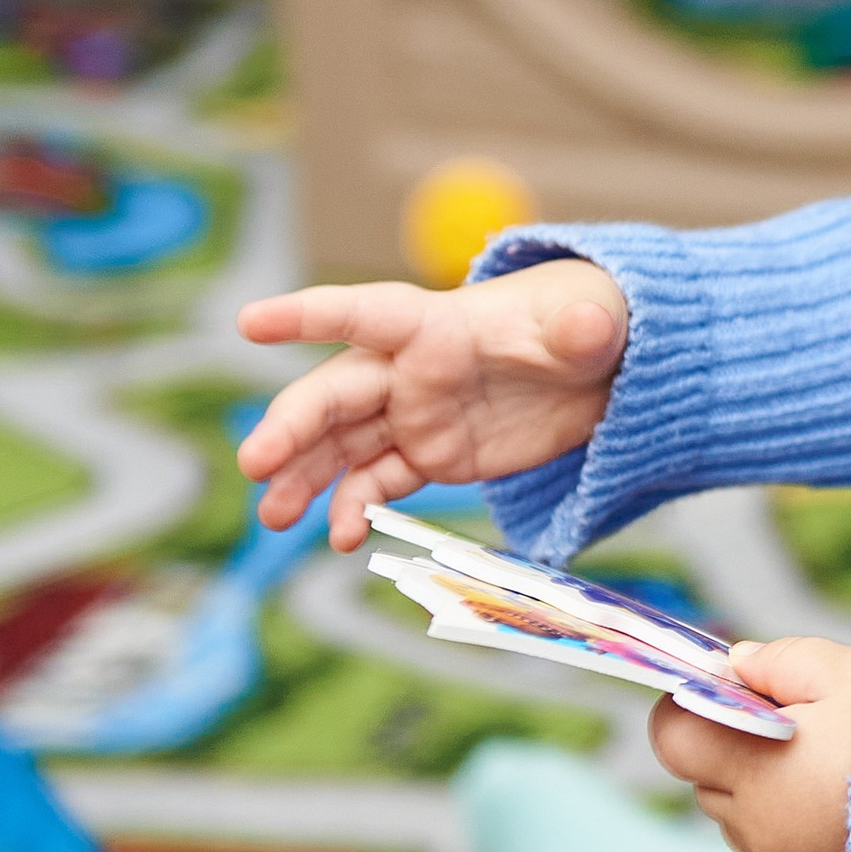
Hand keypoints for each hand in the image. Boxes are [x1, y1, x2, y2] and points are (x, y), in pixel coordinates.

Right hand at [235, 262, 629, 550]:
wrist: (602, 367)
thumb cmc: (585, 323)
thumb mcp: (591, 321)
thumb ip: (582, 327)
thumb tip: (590, 326)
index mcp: (435, 324)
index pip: (362, 313)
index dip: (305, 316)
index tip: (248, 322)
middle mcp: (410, 370)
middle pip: (336, 393)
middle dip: (291, 425)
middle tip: (255, 463)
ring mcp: (415, 415)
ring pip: (341, 445)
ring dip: (302, 478)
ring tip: (272, 518)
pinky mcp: (431, 455)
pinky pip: (379, 483)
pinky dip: (355, 508)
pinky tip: (341, 538)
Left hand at [650, 637, 850, 851]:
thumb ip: (782, 661)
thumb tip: (739, 662)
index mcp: (755, 767)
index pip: (672, 735)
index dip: (692, 706)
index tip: (736, 692)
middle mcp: (755, 824)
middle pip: (706, 776)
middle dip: (737, 746)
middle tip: (804, 724)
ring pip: (741, 813)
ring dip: (766, 787)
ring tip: (834, 766)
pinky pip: (774, 845)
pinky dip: (794, 820)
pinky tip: (845, 802)